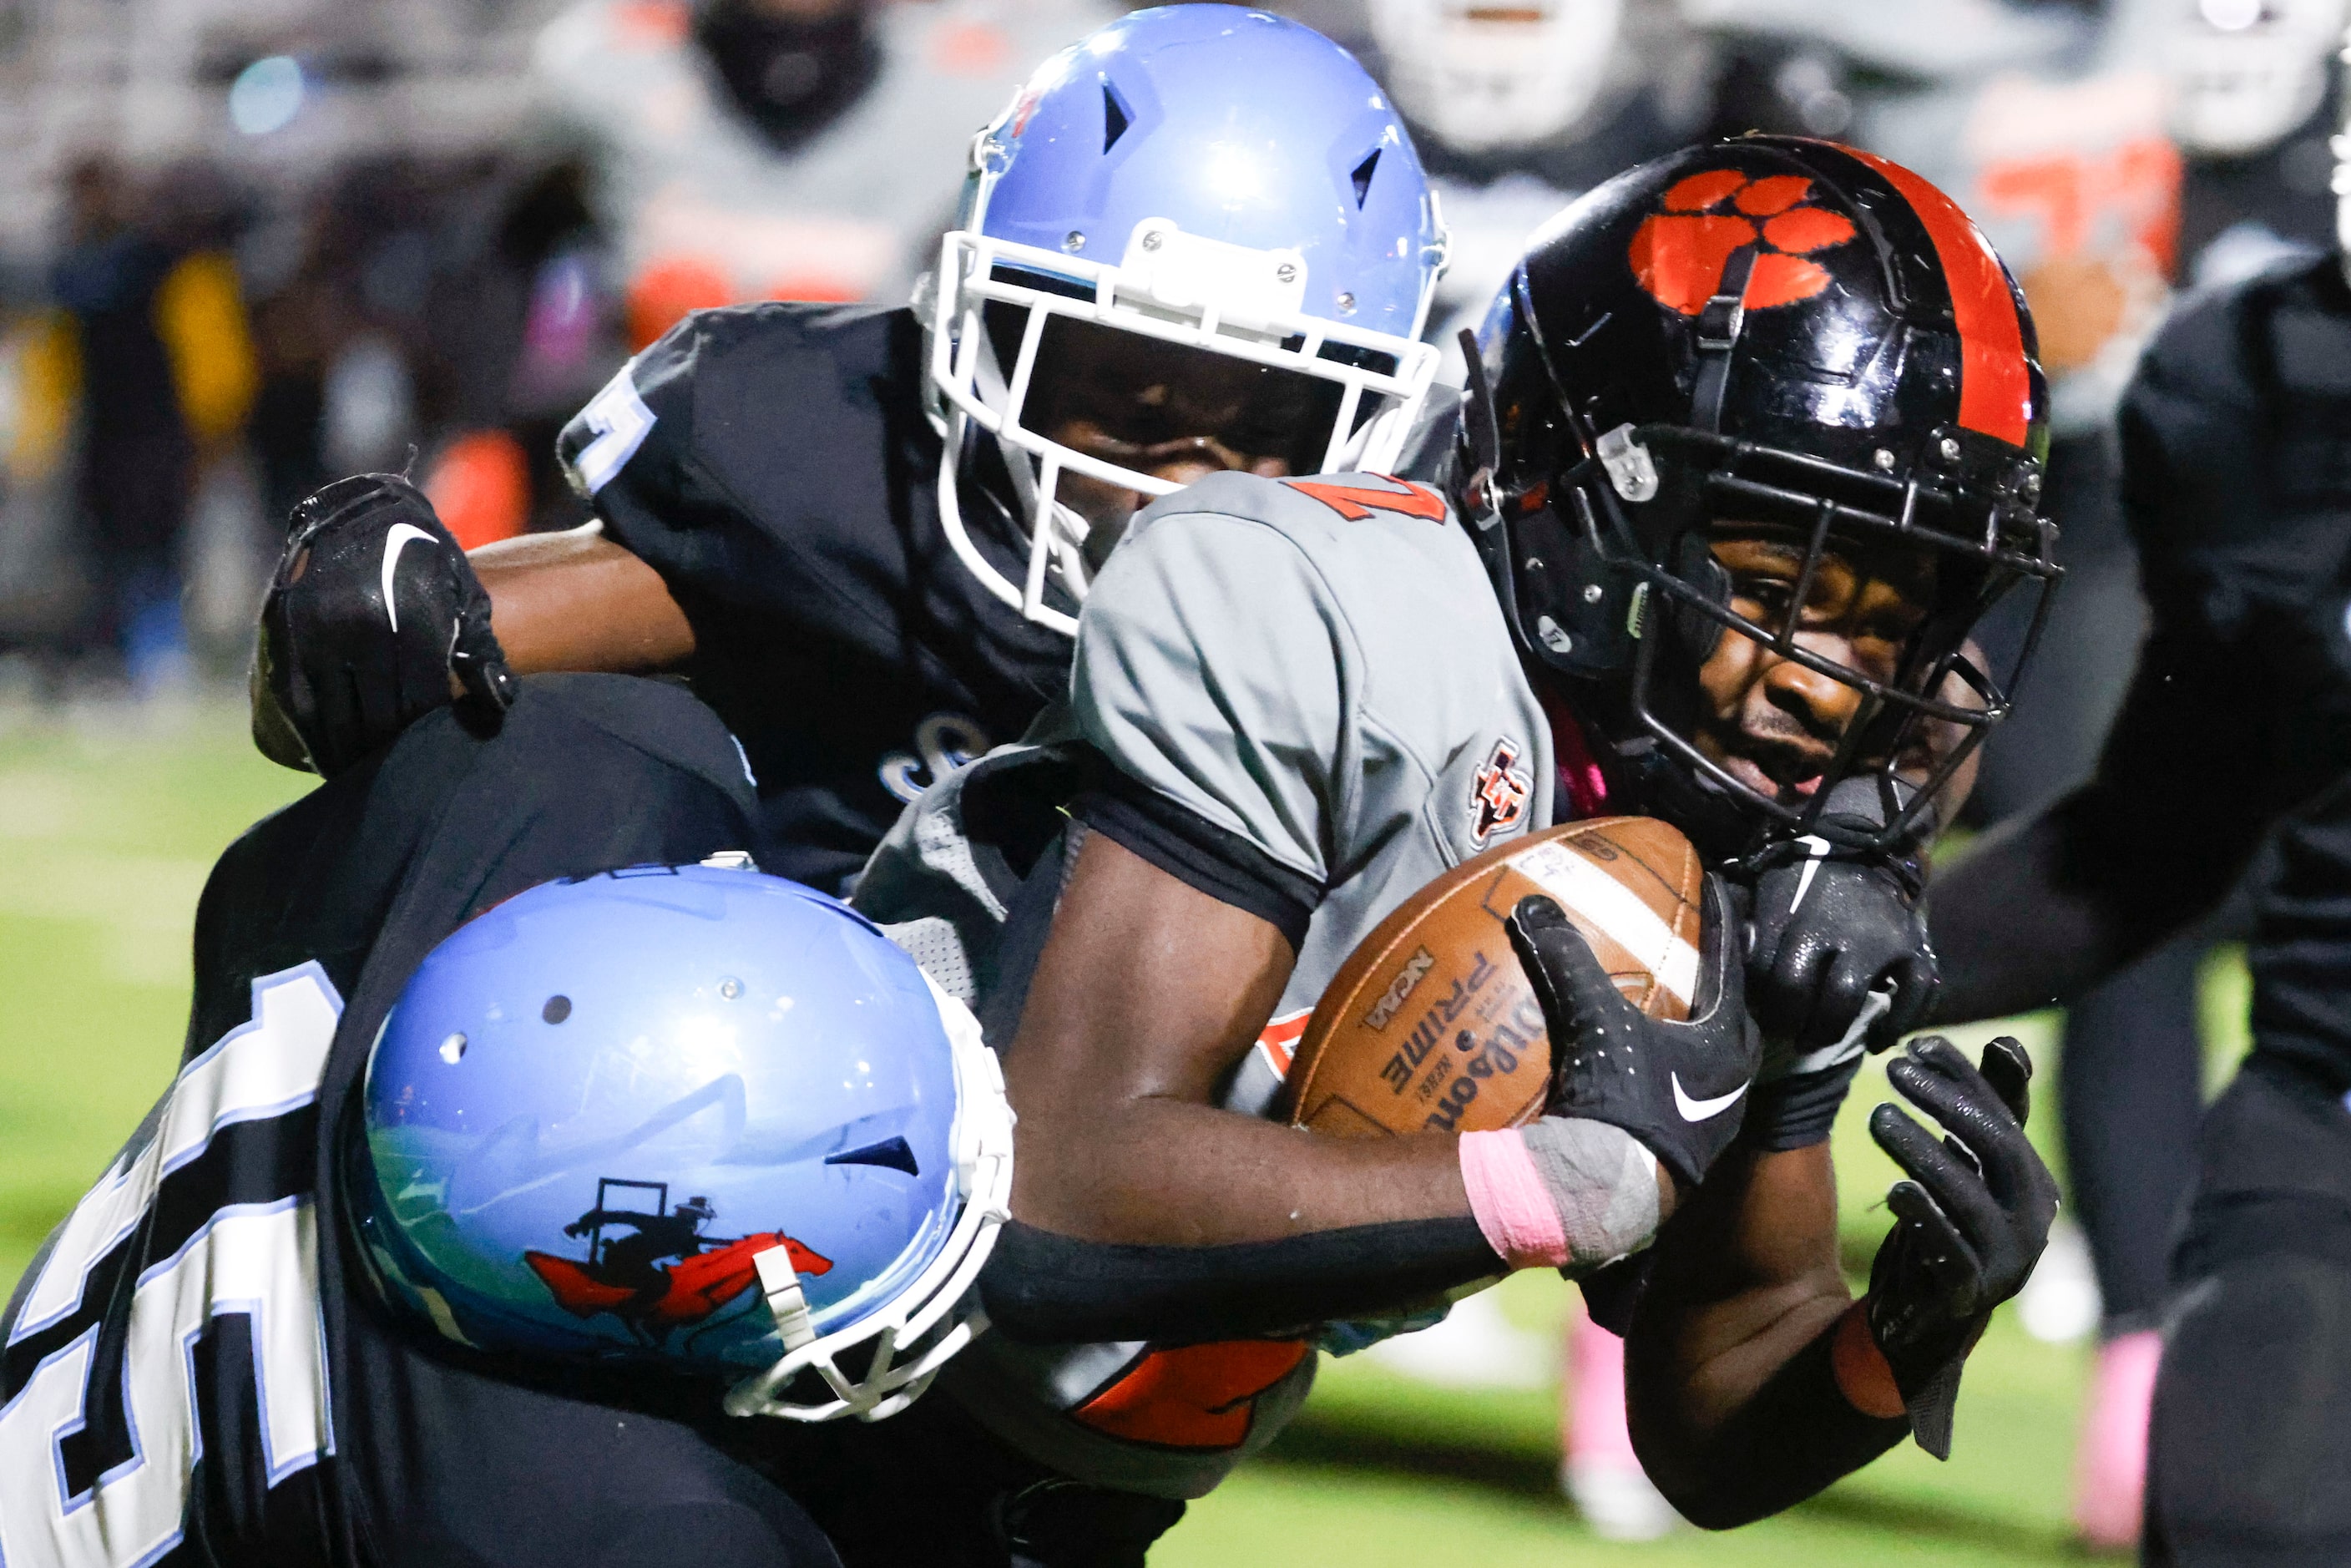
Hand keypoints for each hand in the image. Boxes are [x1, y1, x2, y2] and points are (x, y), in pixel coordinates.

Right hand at [253, 473, 514, 775]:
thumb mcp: (465, 600)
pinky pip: (297, 703)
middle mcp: (354, 621)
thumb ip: (482, 652)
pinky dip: (314, 737)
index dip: (427, 736)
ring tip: (367, 774)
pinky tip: (333, 757)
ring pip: (331, 717)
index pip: (420, 702)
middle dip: (389, 750)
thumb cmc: (429, 568)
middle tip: (400, 777)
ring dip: (349, 752)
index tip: (431, 757)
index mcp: (407, 617)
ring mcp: (310, 626)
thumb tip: (499, 705)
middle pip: (375, 715)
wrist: (364, 512)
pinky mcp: (278, 633)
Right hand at [1505, 876, 1761, 1191]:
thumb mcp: (1595, 1023)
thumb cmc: (1621, 1104)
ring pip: (1712, 1057)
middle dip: (1713, 982)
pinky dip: (1669, 1069)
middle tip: (1693, 950)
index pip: (1731, 964)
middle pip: (1729, 1013)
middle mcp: (1733, 1079)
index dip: (1721, 922)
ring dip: (1693, 1031)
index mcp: (1726, 1041)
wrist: (1612, 1191)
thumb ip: (1570, 963)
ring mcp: (1715, 1119)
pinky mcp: (1689, 1148)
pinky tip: (1643, 1065)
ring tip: (1668, 1007)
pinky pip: (1687, 1092)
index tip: (1714, 888)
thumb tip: (1535, 908)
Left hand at [1742, 780, 1938, 1055]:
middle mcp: (1838, 930)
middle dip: (1793, 1025)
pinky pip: (1914, 995)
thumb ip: (1748, 925)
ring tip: (1815, 1041)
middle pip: (1807, 995)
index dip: (1766, 1007)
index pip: (1773, 977)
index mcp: (1795, 916)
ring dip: (1830, 1030)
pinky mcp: (1914, 946)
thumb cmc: (1804, 873)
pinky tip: (1879, 1042)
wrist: (1865, 843)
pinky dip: (1898, 1024)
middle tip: (1788, 1037)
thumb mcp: (1766, 888)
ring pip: (1850, 999)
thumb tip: (1725, 963)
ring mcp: (1879, 940)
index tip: (1761, 1019)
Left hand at [1863, 1035, 2057, 1456]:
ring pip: (1974, 1198)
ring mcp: (2005, 1263)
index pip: (2005, 1114)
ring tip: (1878, 1117)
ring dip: (1926, 1152)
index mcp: (2029, 1182)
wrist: (1914, 1328)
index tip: (1917, 1041)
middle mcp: (2029, 1221)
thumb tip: (2005, 1041)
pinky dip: (1928, 1219)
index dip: (1965, 1075)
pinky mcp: (1971, 1299)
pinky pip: (1956, 1256)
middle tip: (1892, 1070)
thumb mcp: (1960, 1167)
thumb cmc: (1939, 1231)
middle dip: (1947, 1103)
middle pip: (1998, 1148)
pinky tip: (1895, 1189)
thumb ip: (1982, 1112)